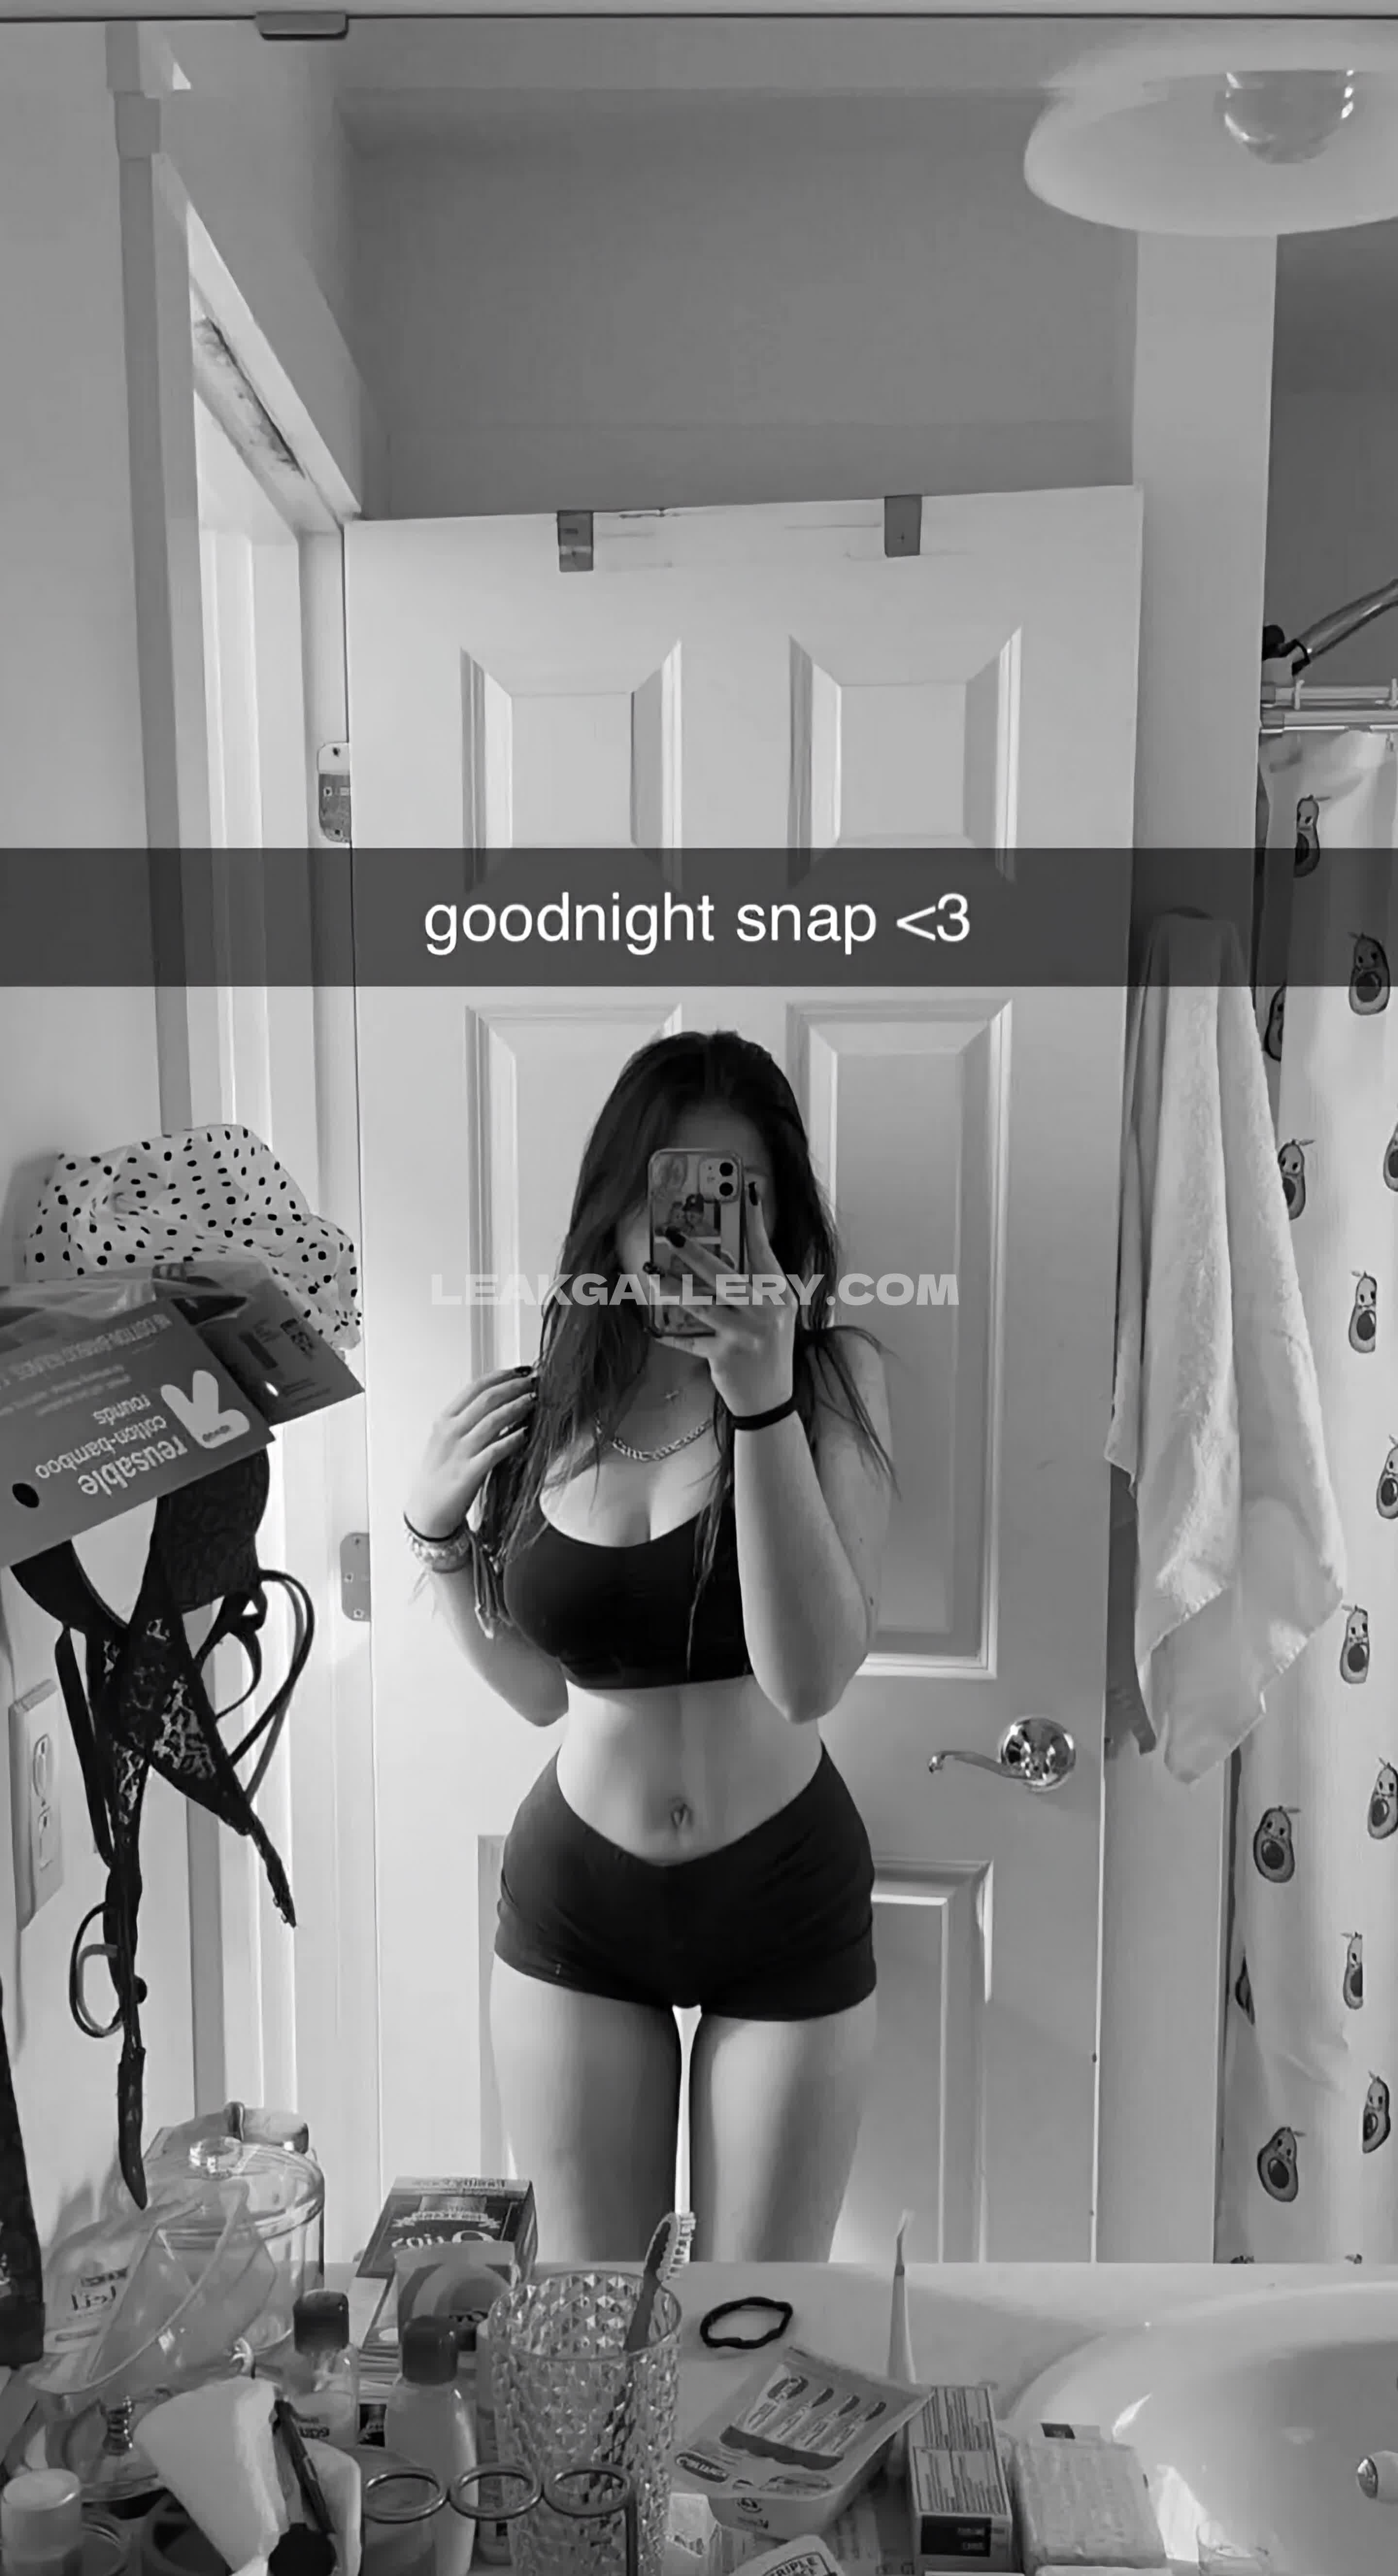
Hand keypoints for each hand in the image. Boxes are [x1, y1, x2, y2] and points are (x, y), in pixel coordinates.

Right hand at [407, 1366, 536, 1537]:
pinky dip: (513, 1440)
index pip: (475, 1387)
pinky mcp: (469, 1473)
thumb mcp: (447, 1440)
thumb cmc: (440, 1474)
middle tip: (534, 1381)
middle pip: (487, 1399)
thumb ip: (467, 1420)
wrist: (427, 1511)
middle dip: (514, 1386)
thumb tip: (499, 1401)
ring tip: (535, 1400)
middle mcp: (450, 1432)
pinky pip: (496, 1451)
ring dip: (517, 1407)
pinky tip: (527, 1433)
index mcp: (444, 1420)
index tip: (521, 1370)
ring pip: (493, 1421)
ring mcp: (460, 1452)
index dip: (501, 1375)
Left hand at [660, 1182, 796, 1417]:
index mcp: (780, 1296)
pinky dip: (670, 1335)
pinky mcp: (725, 1355)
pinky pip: (690, 1341)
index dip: (755, 1222)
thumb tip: (729, 1254)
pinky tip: (652, 1326)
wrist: (771, 1399)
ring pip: (702, 1304)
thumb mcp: (774, 1314)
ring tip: (652, 1272)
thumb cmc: (768, 1349)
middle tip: (674, 1235)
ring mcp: (746, 1335)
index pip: (765, 1253)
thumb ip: (758, 1286)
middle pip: (725, 1276)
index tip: (748, 1191)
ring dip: (673, 1287)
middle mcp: (765, 1312)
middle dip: (696, 1254)